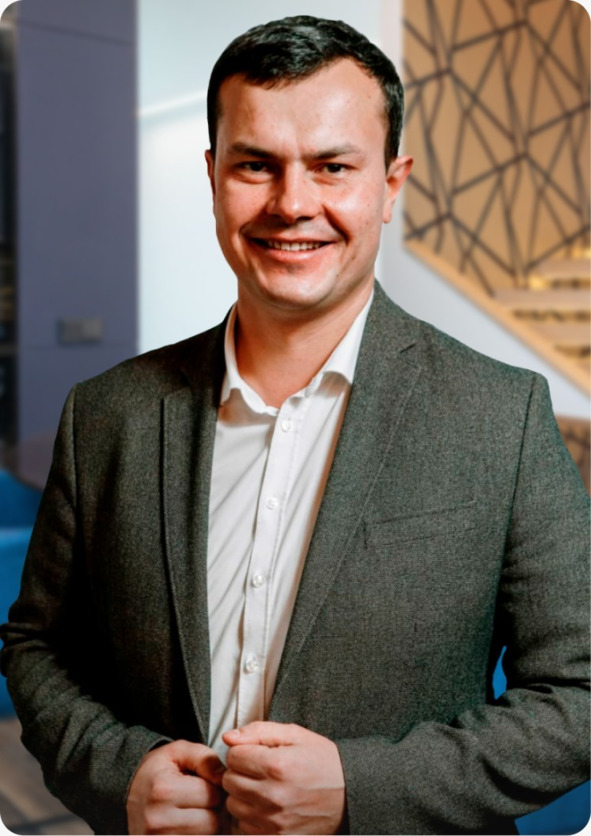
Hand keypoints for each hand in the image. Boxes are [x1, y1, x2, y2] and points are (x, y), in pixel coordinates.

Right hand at [126, 739, 225, 833]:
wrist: (126, 793)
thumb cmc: (157, 771)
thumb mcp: (178, 752)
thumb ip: (204, 757)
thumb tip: (223, 777)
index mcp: (164, 791)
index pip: (212, 795)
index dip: (215, 787)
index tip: (204, 783)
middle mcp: (158, 820)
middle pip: (212, 821)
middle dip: (213, 809)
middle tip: (201, 799)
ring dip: (207, 825)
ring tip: (194, 811)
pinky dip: (198, 834)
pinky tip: (190, 824)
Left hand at [222, 721, 344, 834]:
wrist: (350, 796)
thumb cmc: (324, 763)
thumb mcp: (296, 735)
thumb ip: (259, 731)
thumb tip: (229, 738)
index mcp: (277, 766)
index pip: (233, 756)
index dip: (243, 750)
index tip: (256, 753)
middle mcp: (272, 796)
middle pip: (229, 781)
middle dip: (240, 771)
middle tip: (260, 769)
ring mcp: (273, 822)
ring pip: (233, 805)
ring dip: (243, 795)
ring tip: (264, 787)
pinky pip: (243, 828)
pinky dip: (250, 816)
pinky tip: (266, 806)